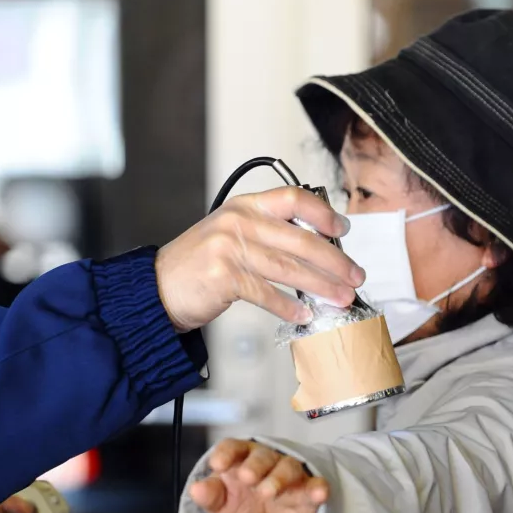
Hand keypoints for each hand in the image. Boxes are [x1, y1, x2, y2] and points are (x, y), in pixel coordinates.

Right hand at [155, 187, 363, 331]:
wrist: (158, 287)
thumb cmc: (197, 265)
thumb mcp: (230, 235)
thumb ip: (266, 234)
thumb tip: (316, 251)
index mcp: (244, 206)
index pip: (293, 198)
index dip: (323, 213)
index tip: (343, 230)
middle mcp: (237, 221)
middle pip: (300, 239)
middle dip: (334, 261)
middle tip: (354, 276)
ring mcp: (229, 248)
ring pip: (289, 268)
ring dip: (321, 286)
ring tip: (340, 298)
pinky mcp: (224, 276)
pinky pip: (267, 293)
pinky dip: (289, 307)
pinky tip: (304, 314)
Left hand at [189, 439, 329, 512]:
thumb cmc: (245, 499)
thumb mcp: (223, 503)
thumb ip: (209, 496)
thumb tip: (195, 490)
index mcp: (242, 458)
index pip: (233, 446)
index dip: (226, 453)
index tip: (217, 466)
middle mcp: (267, 460)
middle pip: (262, 455)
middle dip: (254, 465)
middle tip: (246, 479)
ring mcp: (290, 474)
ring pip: (288, 467)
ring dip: (278, 477)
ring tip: (267, 492)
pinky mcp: (309, 491)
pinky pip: (316, 485)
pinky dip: (318, 488)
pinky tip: (319, 492)